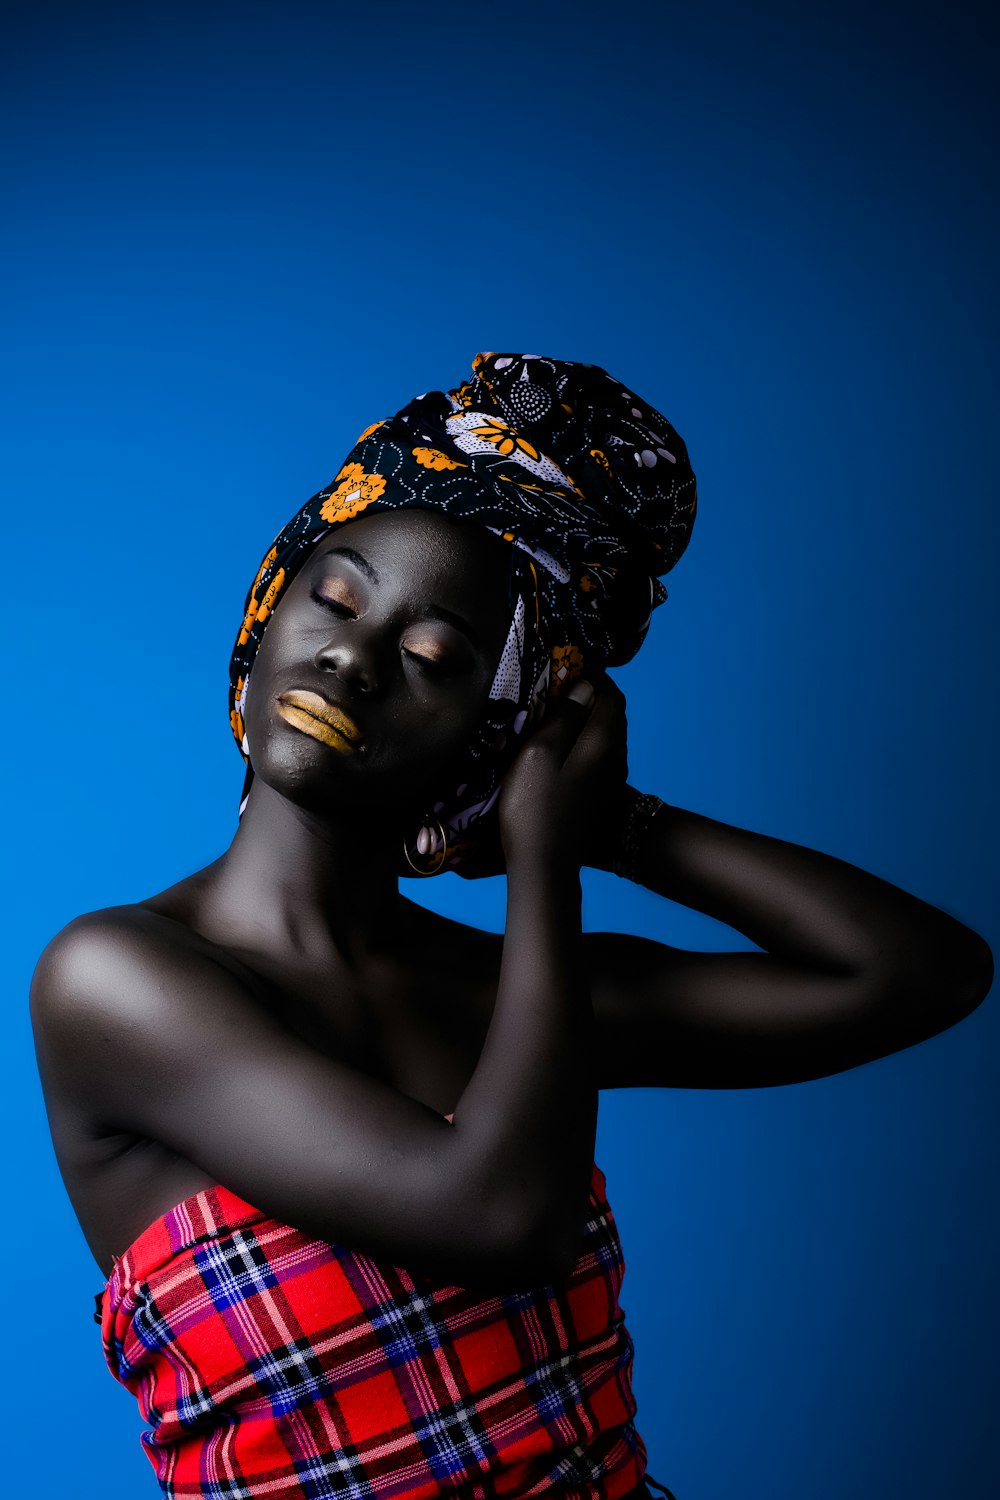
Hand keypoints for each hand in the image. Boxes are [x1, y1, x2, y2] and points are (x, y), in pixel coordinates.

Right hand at [495, 672, 628, 872]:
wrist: (544, 864)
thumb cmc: (534, 805)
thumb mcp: (540, 750)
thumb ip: (564, 715)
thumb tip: (584, 686)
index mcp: (604, 740)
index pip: (612, 694)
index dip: (594, 675)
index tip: (568, 666)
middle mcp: (615, 757)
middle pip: (613, 714)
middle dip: (591, 695)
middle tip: (559, 686)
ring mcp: (610, 779)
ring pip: (606, 736)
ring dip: (587, 719)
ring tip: (555, 713)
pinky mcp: (599, 796)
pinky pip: (598, 755)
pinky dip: (584, 741)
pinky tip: (559, 747)